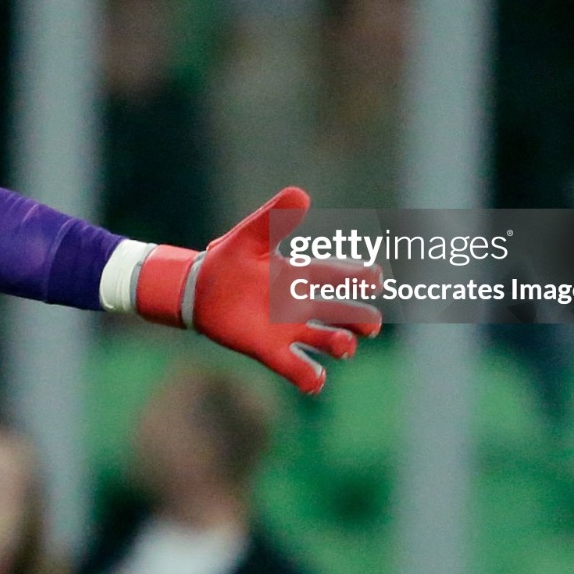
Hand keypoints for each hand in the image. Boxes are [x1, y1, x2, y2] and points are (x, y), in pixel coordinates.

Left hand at [135, 188, 381, 393]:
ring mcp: (287, 328)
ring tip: (344, 345)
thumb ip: (275, 218)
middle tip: (371, 324)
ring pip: (324, 339)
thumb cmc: (229, 258)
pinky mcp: (269, 349)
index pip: (335, 275)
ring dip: (339, 343)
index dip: (358, 276)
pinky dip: (308, 376)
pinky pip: (294, 366)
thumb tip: (301, 193)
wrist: (198, 288)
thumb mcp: (250, 235)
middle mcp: (300, 303)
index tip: (376, 278)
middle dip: (358, 318)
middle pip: (339, 312)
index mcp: (299, 273)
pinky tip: (316, 379)